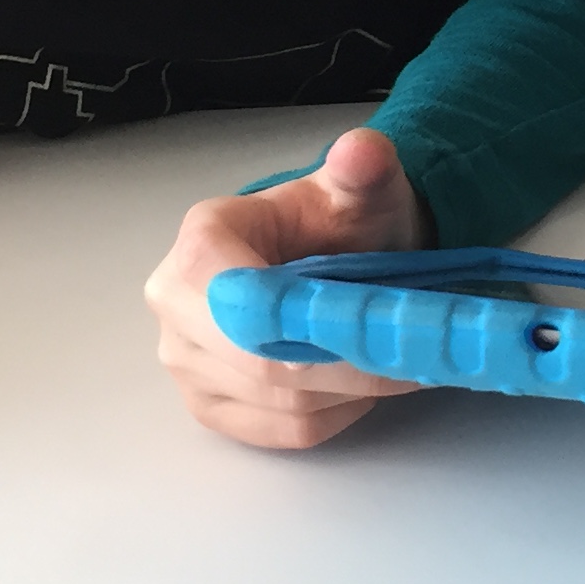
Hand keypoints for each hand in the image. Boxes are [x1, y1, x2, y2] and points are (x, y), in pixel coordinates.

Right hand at [144, 127, 422, 449]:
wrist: (337, 255)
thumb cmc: (343, 222)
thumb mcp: (360, 188)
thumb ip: (363, 169)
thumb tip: (364, 151)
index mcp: (201, 245)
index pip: (240, 304)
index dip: (309, 324)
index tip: (375, 322)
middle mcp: (174, 307)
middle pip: (261, 365)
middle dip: (347, 363)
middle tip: (410, 351)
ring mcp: (185, 364)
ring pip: (281, 404)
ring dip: (351, 390)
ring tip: (394, 357)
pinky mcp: (211, 408)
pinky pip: (282, 432)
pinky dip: (336, 414)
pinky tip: (359, 382)